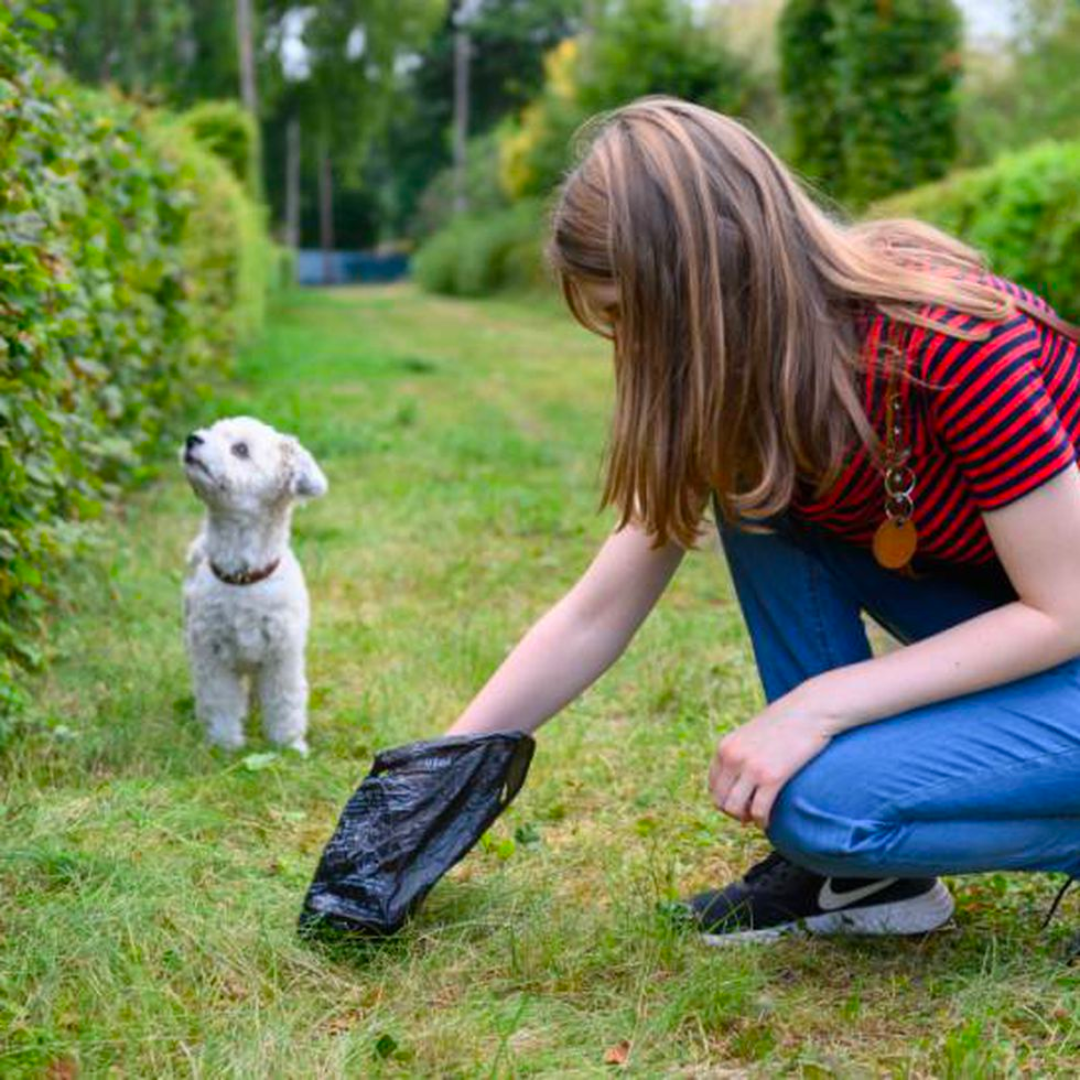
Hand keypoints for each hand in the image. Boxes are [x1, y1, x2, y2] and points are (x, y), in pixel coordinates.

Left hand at [707, 698, 834, 829]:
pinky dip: (762, 821)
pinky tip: (769, 820)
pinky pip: (758, 811)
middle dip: (733, 812)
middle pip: (720, 801)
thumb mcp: (751, 734)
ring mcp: (751, 768)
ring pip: (735, 809)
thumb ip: (740, 753)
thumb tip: (738, 778)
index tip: (740, 803)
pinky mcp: (772, 777)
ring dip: (745, 818)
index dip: (724, 800)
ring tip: (757, 817)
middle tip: (748, 814)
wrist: (809, 710)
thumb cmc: (784, 722)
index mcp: (725, 747)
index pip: (713, 786)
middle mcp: (733, 758)